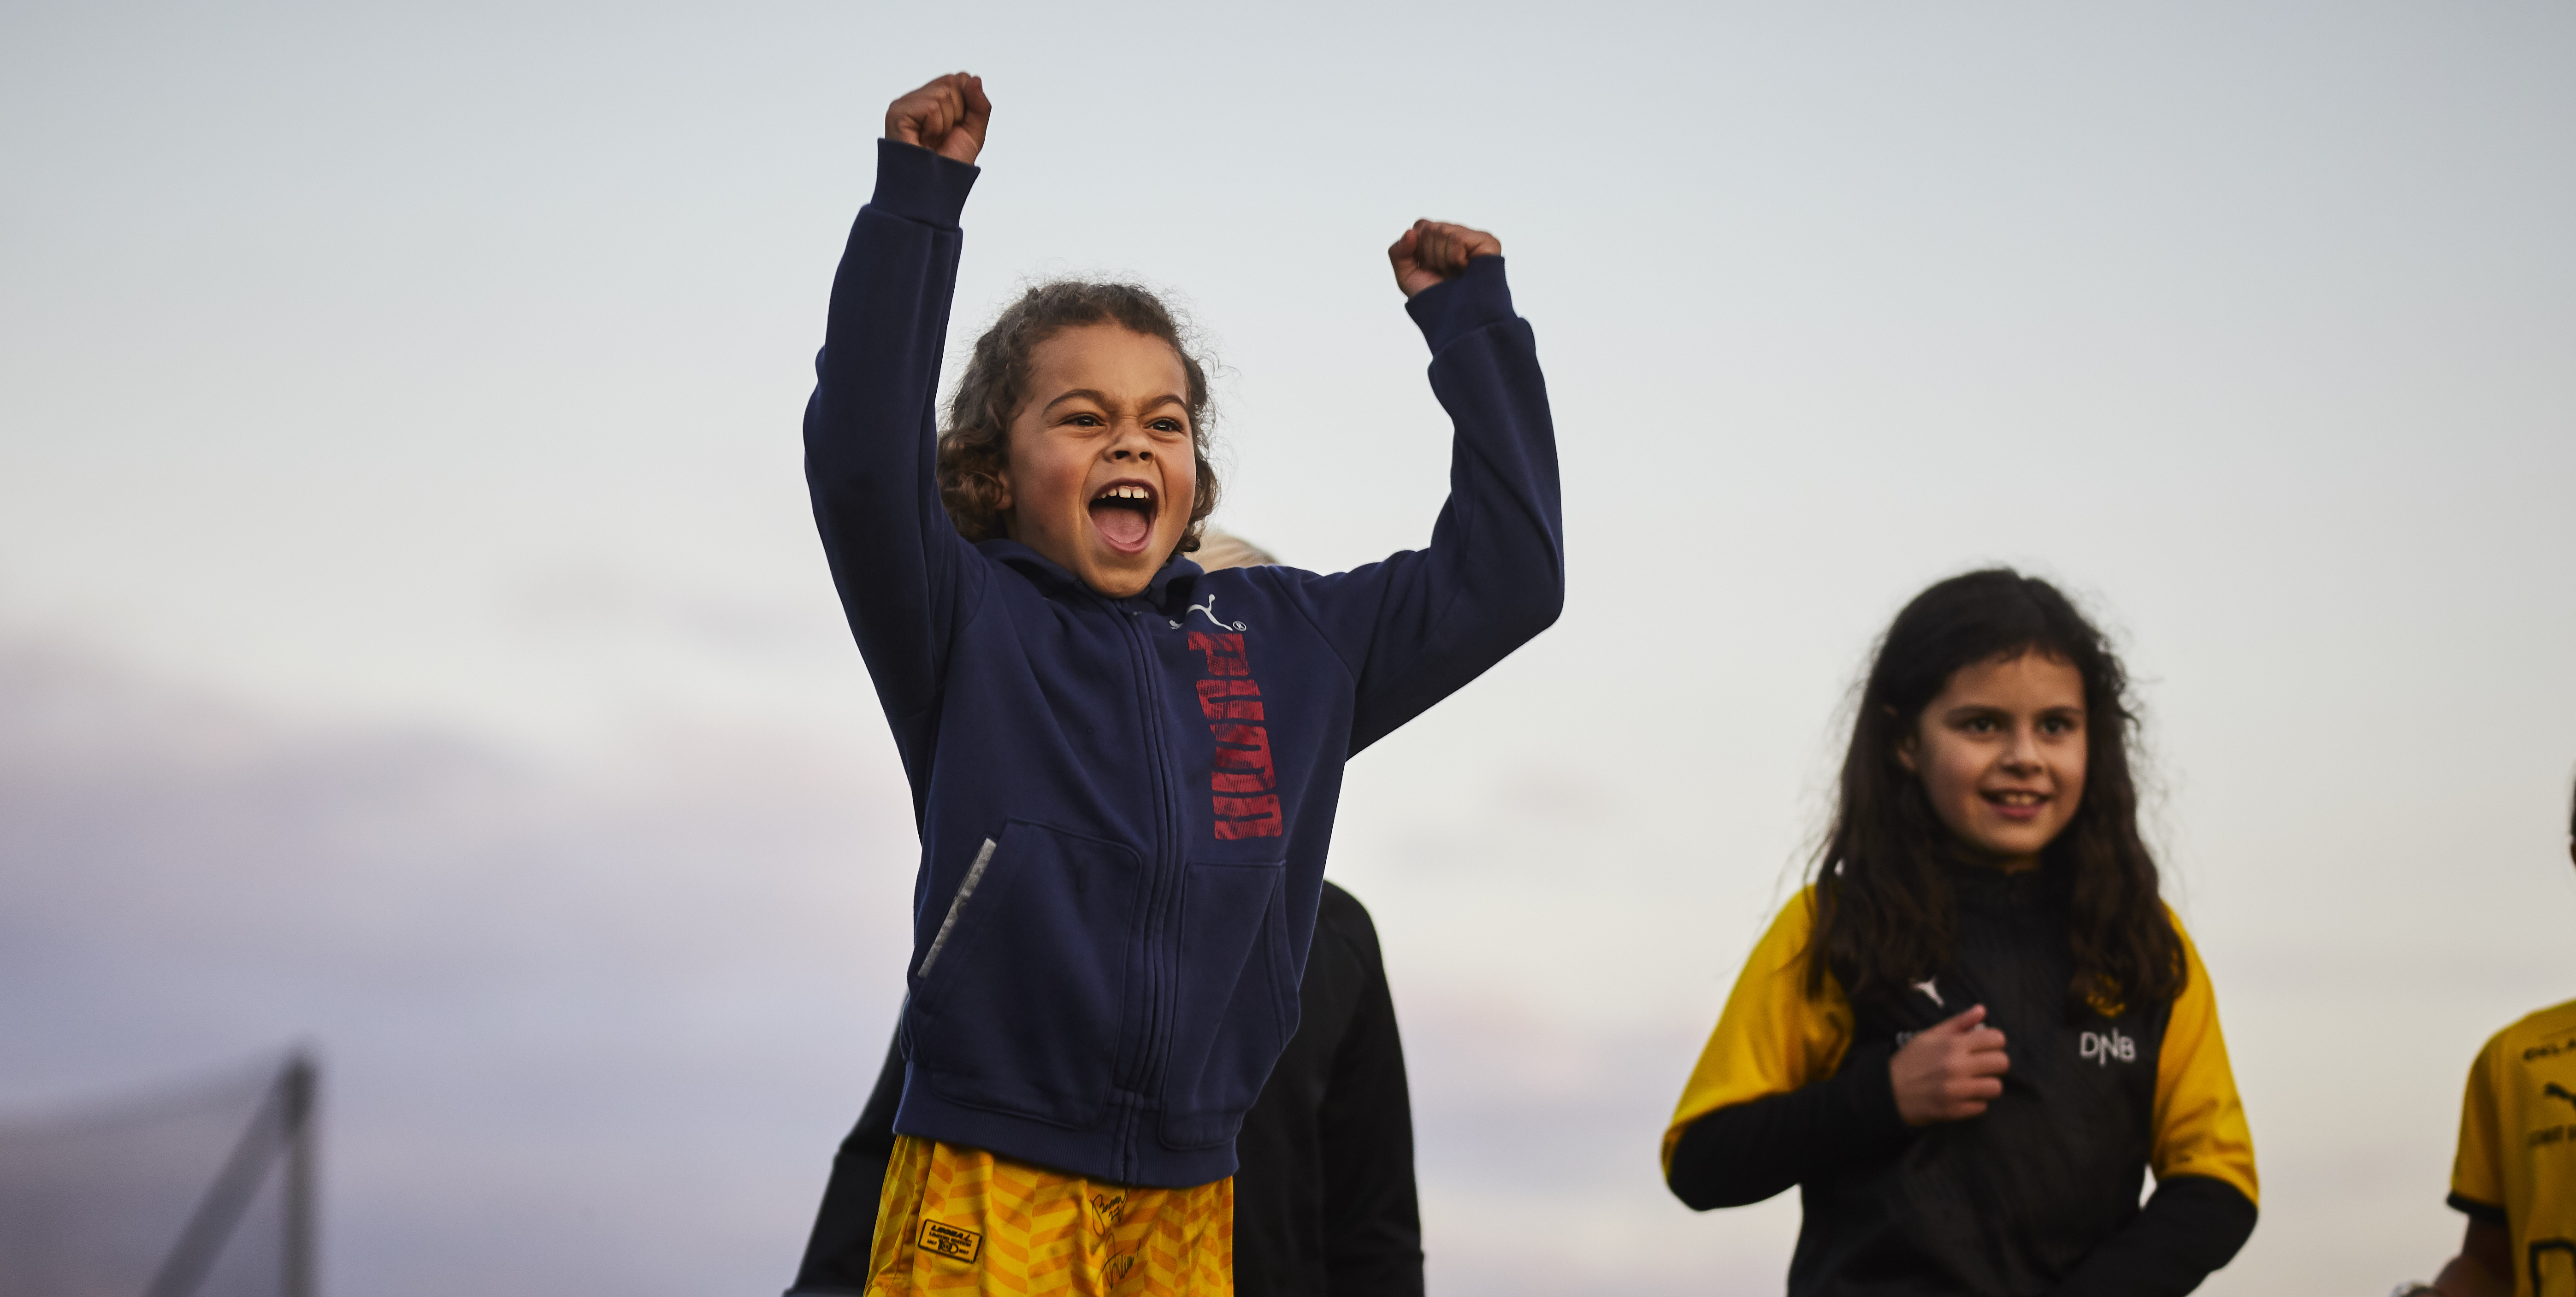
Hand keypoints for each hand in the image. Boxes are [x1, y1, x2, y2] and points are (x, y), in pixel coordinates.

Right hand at [884, 73, 990, 166]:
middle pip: (952, 82)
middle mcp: (918, 98)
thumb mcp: (973, 133)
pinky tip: (923, 141)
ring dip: (945, 124)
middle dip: (957, 115)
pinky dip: (935, 128)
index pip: (960, 79)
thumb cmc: (948, 164)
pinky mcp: (898, 112)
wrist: (933, 188)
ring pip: (942, 93)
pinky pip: (931, 106)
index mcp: (933, 100)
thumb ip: (979, 105)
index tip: (955, 129)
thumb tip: (974, 78)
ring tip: (932, 141)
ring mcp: (905, 103)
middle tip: (942, 137)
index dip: (967, 105)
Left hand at [1387, 219, 1500, 297]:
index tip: (1429, 268)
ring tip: (1455, 274)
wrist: (1458, 320)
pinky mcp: (1487, 241)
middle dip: (1430, 255)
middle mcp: (1457, 236)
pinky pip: (1456, 237)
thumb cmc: (1436, 299)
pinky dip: (1455, 258)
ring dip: (1442, 259)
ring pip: (1442, 231)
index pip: (1421, 226)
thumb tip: (1410, 232)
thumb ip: (1397, 252)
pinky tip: (1466, 270)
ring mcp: (1473, 238)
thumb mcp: (1407, 277)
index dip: (1418, 249)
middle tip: (1444, 274)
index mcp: (1440, 242)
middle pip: (1429, 227)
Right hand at [1889, 1005, 2009, 1124]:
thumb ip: (1959, 1022)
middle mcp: (1958, 1067)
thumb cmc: (1911, 1060)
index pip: (1996, 1038)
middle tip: (1983, 1065)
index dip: (1994, 1041)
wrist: (1889, 1090)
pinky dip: (1975, 1102)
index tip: (1986, 1046)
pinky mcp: (1955, 1110)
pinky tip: (1963, 1096)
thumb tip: (1982, 1010)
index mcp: (1953, 1045)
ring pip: (1996, 1087)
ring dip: (1988, 1084)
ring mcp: (1958, 1091)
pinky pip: (1982, 1106)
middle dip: (1995, 1062)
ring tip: (1975, 1082)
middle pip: (2002, 1063)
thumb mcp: (1930, 1035)